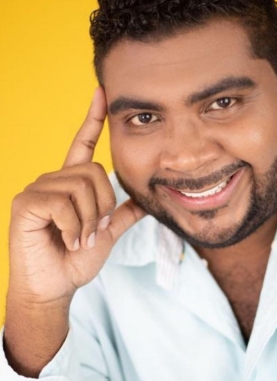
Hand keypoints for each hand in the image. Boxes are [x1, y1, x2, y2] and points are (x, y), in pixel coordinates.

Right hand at [4, 88, 145, 375]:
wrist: (55, 287)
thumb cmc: (75, 260)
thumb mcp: (106, 233)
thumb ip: (123, 214)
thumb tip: (146, 200)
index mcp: (71, 185)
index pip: (82, 145)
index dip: (92, 120)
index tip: (101, 93)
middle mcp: (52, 180)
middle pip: (95, 172)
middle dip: (103, 206)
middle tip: (92, 232)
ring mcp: (37, 190)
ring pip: (82, 187)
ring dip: (88, 220)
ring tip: (78, 239)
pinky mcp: (27, 203)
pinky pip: (63, 203)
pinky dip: (73, 227)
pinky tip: (67, 240)